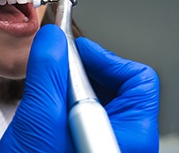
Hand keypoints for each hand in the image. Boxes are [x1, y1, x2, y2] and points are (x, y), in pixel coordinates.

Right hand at [0, 24, 158, 152]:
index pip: (138, 81)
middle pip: (119, 86)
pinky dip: (65, 102)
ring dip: (71, 87)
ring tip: (47, 95)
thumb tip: (53, 38)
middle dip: (83, 72)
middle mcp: (124, 144)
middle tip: (55, 71)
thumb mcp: (39, 125)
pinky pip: (84, 114)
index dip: (106, 58)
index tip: (73, 52)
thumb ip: (48, 76)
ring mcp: (106, 147)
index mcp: (129, 140)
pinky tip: (46, 110)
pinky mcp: (88, 148)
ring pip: (100, 99)